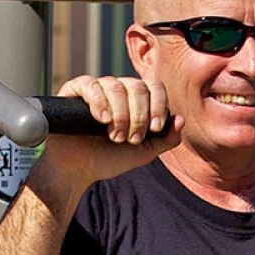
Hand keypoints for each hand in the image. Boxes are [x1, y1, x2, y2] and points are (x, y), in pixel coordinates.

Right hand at [41, 75, 183, 185]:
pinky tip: (102, 119)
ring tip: (114, 136)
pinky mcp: (74, 91)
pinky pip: (90, 84)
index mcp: (136, 100)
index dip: (158, 106)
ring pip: (116, 85)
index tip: (154, 128)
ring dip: (120, 114)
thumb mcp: (144, 152)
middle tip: (131, 139)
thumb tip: (180, 119)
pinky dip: (99, 101)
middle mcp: (118, 90)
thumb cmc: (109, 159)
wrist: (78, 170)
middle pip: (137, 86)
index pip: (155, 88)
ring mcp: (97, 88)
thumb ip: (166, 139)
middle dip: (138, 116)